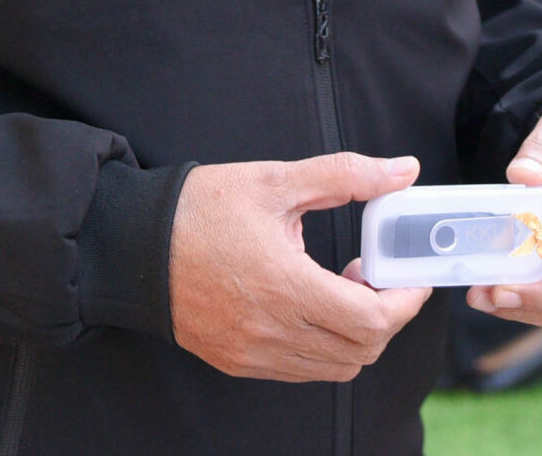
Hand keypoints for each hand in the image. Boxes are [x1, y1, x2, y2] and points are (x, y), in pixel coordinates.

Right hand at [169, 153, 429, 382]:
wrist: (132, 246)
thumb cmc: (200, 209)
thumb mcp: (275, 180)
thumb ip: (346, 175)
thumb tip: (404, 170)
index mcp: (284, 285)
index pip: (371, 320)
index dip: (404, 301)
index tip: (409, 276)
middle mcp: (271, 330)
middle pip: (361, 351)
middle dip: (386, 317)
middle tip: (378, 275)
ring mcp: (253, 353)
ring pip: (335, 368)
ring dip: (357, 336)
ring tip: (344, 289)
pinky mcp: (237, 362)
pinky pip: (301, 371)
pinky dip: (324, 348)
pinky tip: (313, 306)